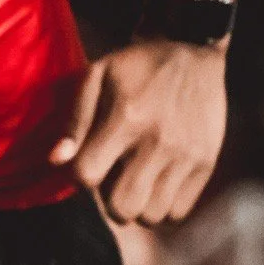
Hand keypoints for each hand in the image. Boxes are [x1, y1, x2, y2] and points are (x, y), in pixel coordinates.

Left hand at [50, 39, 226, 225]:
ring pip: (151, 216)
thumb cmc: (135, 65)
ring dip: (137, 206)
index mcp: (126, 118)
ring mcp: (186, 155)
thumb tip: (57, 161)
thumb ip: (75, 121)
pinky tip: (156, 183)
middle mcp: (159, 141)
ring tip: (135, 181)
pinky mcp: (207, 163)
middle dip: (108, 202)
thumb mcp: (96, 77)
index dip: (78, 177)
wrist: (192, 48)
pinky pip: (178, 212)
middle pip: (122, 208)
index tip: (86, 164)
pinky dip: (163, 206)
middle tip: (111, 180)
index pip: (86, 176)